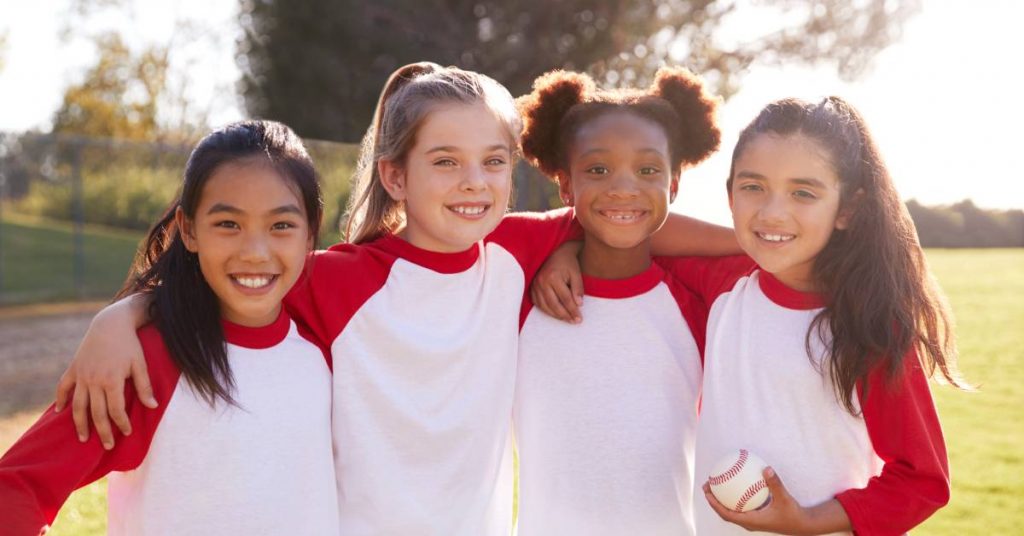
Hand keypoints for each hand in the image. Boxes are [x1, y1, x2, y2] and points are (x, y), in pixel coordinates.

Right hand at [53, 303, 155, 448]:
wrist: (110, 324)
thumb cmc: (129, 344)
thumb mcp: (140, 364)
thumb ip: (145, 386)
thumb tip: (153, 407)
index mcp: (112, 380)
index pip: (116, 410)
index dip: (121, 423)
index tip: (127, 433)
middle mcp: (93, 380)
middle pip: (96, 412)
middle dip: (103, 431)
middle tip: (108, 446)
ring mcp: (81, 375)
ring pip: (77, 405)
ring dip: (80, 423)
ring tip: (84, 438)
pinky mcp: (73, 368)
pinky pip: (63, 387)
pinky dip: (60, 400)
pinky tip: (60, 412)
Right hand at [530, 241, 583, 323]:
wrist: (556, 252)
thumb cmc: (568, 263)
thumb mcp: (576, 273)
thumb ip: (578, 289)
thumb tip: (579, 305)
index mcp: (553, 277)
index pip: (565, 299)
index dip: (573, 310)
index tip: (579, 318)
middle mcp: (541, 281)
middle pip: (554, 304)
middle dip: (565, 315)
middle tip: (575, 321)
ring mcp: (535, 285)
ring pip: (545, 306)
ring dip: (556, 315)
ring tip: (567, 319)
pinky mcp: (532, 288)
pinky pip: (538, 303)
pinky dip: (546, 310)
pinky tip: (555, 314)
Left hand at [703, 467, 849, 534]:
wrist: (802, 525)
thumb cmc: (793, 513)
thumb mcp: (784, 498)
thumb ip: (775, 484)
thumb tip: (766, 468)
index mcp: (751, 521)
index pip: (727, 514)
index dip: (714, 504)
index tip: (707, 491)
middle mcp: (749, 523)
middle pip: (725, 513)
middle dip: (713, 500)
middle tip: (706, 485)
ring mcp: (752, 521)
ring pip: (732, 511)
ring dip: (721, 500)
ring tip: (715, 484)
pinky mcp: (756, 518)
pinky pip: (741, 508)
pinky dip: (734, 498)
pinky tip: (735, 485)